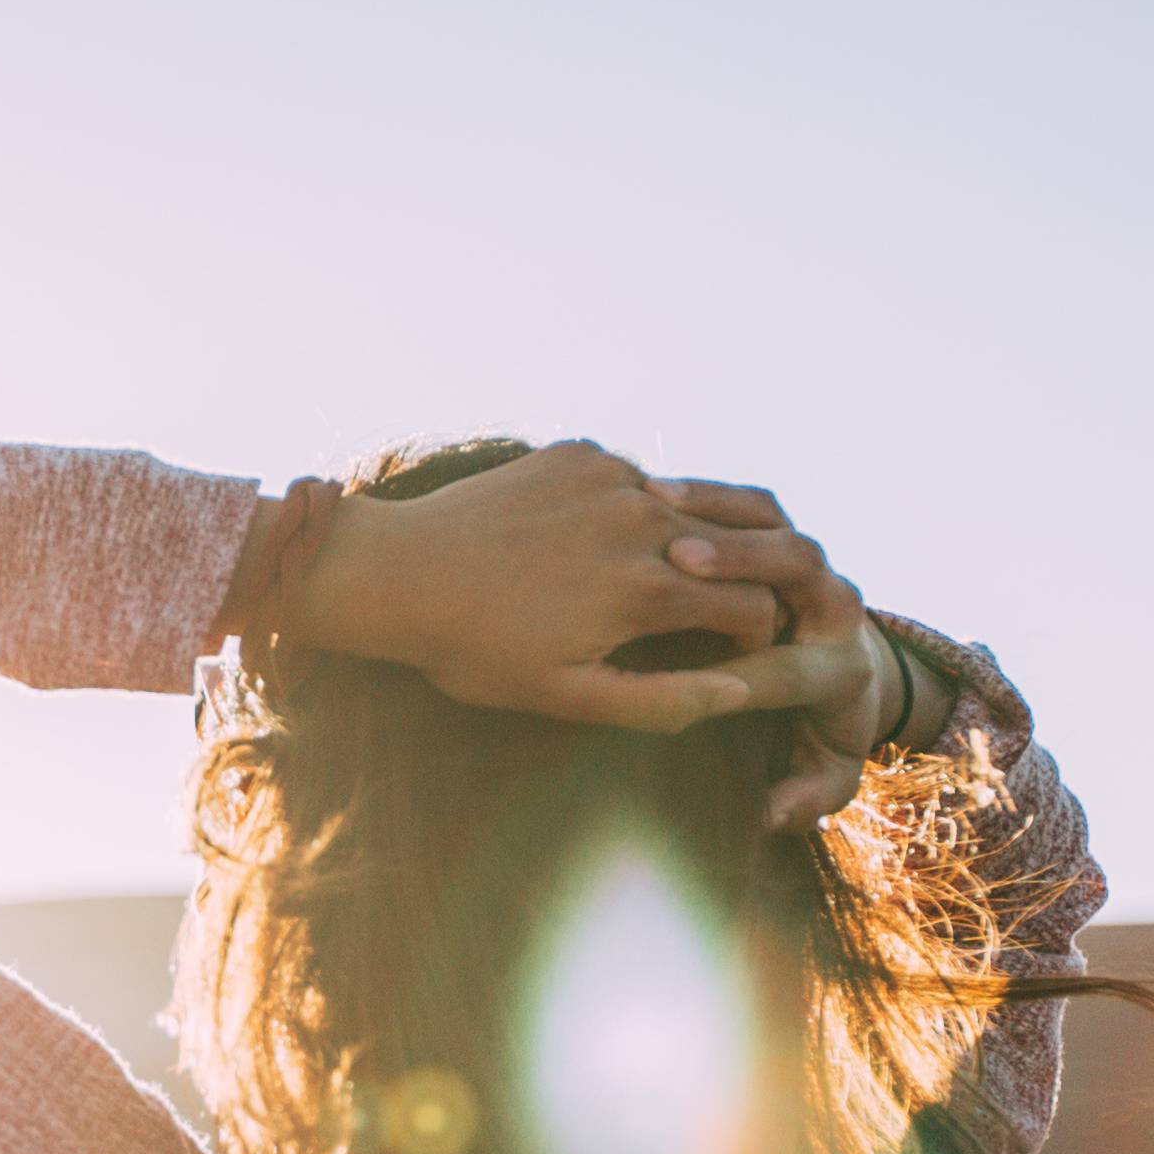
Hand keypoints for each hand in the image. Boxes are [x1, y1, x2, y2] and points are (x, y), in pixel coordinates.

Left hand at [284, 442, 784, 730]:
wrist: (397, 572)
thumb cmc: (478, 649)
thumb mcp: (570, 696)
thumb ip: (666, 700)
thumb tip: (745, 692)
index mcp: (650, 590)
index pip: (756, 608)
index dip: (747, 638)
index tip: (720, 651)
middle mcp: (643, 521)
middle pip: (733, 555)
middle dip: (727, 587)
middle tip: (684, 617)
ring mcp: (612, 477)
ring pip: (688, 515)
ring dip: (680, 548)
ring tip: (627, 580)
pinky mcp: (582, 453)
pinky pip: (636, 483)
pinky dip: (631, 511)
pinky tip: (585, 542)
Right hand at [656, 478, 942, 828]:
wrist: (853, 682)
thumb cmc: (823, 737)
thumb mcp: (825, 777)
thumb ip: (805, 796)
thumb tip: (772, 813)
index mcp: (843, 671)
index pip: (793, 667)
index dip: (745, 667)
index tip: (692, 675)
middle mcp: (838, 605)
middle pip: (800, 565)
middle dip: (743, 559)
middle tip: (681, 557)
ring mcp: (814, 564)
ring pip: (774, 520)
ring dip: (718, 511)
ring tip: (659, 504)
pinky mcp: (787, 536)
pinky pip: (752, 504)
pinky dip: (709, 494)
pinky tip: (654, 489)